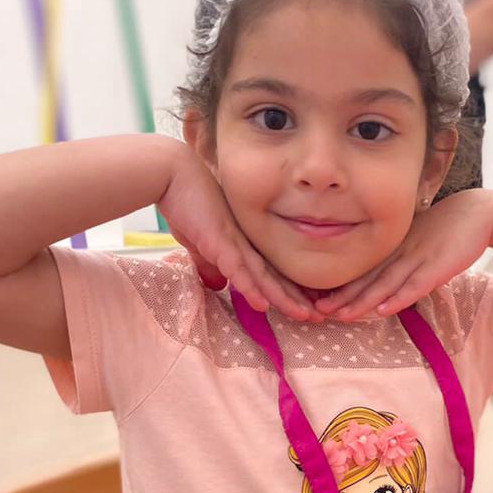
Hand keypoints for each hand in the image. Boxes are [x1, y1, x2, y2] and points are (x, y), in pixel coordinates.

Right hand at [159, 147, 317, 320]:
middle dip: (297, 299)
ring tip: (305, 315)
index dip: (289, 293)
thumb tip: (217, 285)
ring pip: (265, 277)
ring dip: (284, 298)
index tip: (306, 309)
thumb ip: (211, 265)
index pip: (272, 273)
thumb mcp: (201, 243)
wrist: (174, 175)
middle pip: (277, 277)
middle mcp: (246, 244)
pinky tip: (264, 305)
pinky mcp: (219, 242)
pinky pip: (238, 269)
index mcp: (244, 245)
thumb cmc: (187, 206)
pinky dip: (251, 288)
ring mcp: (235, 242)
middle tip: (318, 317)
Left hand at [316, 191, 492, 321]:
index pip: (361, 269)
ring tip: (342, 315)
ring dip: (363, 301)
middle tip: (318, 310)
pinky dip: (400, 298)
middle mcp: (399, 252)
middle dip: (343, 296)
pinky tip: (385, 310)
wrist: (477, 213)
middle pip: (367, 278)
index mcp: (392, 247)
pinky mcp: (437, 267)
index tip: (318, 298)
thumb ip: (398, 257)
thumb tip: (382, 277)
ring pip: (385, 283)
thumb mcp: (415, 240)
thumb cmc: (446, 228)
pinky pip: (415, 285)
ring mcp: (417, 259)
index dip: (341, 285)